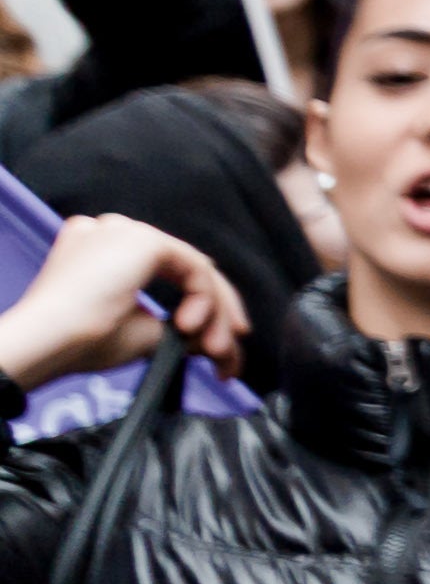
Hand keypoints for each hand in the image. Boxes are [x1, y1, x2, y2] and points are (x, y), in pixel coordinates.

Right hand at [0, 214, 243, 392]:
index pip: (170, 270)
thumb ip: (176, 328)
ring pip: (196, 270)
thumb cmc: (79, 342)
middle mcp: (114, 233)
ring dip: (215, 316)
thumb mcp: (138, 333)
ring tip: (214, 352)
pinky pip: (195, 269)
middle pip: (188, 268)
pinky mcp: (142, 239)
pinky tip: (189, 328)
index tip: (218, 344)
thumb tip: (211, 339)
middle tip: (229, 352)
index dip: (203, 304)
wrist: (47, 340)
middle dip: (218, 312)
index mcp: (104, 251)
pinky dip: (205, 302)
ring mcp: (126, 231)